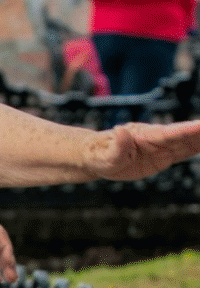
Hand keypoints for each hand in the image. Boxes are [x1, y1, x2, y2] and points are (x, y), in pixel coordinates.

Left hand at [85, 120, 199, 181]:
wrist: (96, 157)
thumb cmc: (99, 156)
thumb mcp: (104, 156)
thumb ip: (116, 146)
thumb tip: (120, 131)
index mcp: (145, 136)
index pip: (172, 133)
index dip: (189, 130)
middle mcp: (158, 138)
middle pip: (187, 134)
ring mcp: (163, 146)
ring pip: (191, 141)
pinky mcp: (165, 156)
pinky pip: (187, 150)